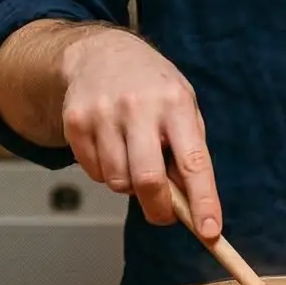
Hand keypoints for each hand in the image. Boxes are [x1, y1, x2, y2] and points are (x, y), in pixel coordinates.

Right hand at [57, 28, 222, 238]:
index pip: (193, 161)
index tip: (209, 231)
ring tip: (133, 159)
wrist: (100, 53)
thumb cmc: (151, 87)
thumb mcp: (182, 106)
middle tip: (164, 214)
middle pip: (148, 180)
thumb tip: (192, 203)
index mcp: (175, 103)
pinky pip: (94, 173)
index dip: (202, 200)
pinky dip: (106, 173)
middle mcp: (139, 106)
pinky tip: (111, 148)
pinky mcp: (76, 122)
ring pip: (118, 182)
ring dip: (130, 185)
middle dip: (159, 209)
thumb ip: (189, 150)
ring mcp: (103, 113)